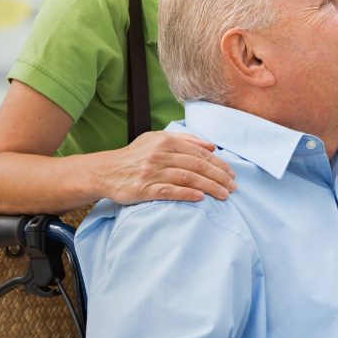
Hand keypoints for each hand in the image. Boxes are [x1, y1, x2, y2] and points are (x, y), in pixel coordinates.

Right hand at [99, 131, 235, 203]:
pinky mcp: (144, 189)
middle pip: (198, 166)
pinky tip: (201, 198)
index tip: (231, 174)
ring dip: (210, 187)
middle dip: (219, 177)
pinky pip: (170, 191)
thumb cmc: (135, 156)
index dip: (219, 164)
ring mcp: (152, 172)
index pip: (200, 153)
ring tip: (224, 195)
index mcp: (166, 141)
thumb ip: (185, 140)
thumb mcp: (157, 139)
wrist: (105, 171)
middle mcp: (160, 155)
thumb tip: (211, 147)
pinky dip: (188, 194)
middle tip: (233, 187)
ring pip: (188, 178)